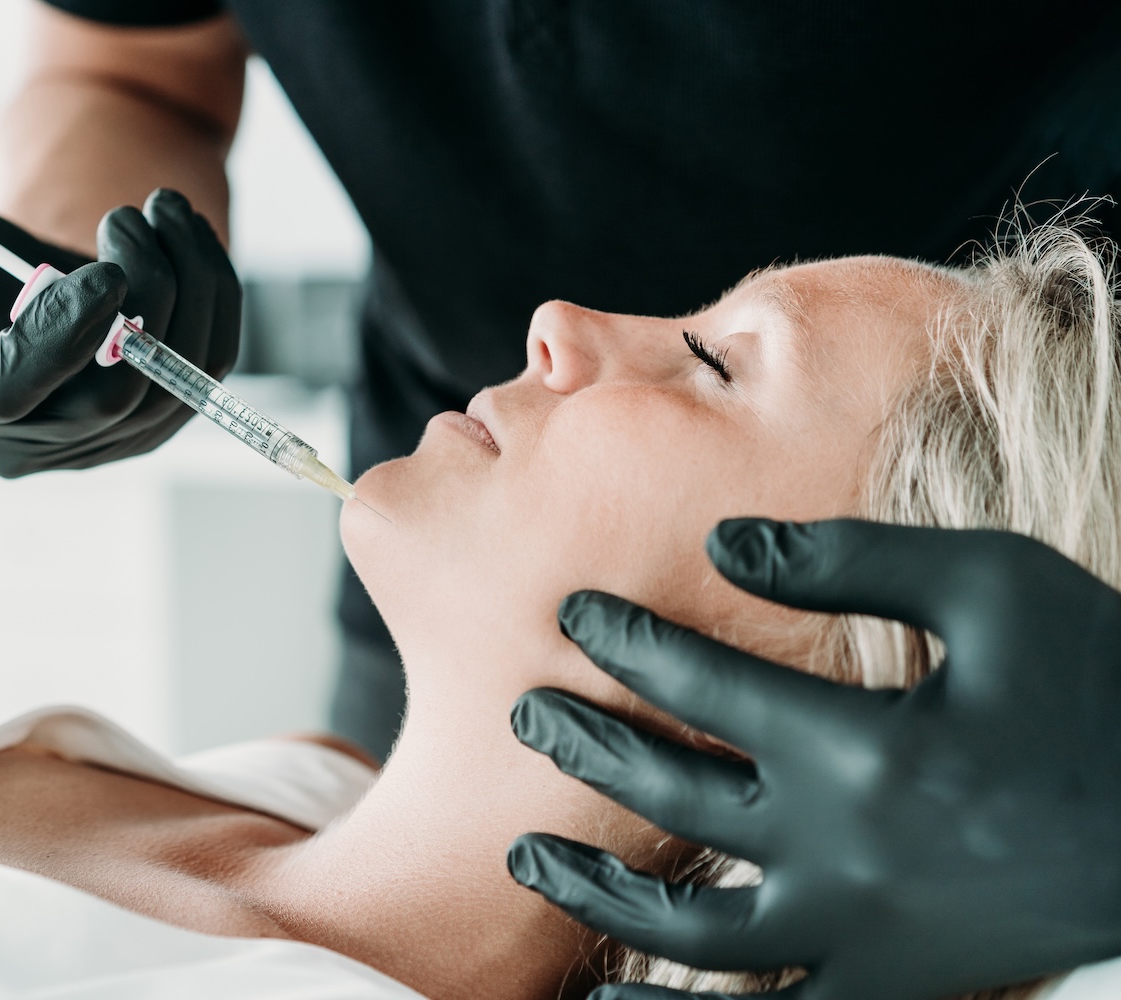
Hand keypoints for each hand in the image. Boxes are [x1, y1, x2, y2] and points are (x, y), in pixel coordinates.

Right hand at [0, 139, 240, 476]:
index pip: (11, 392)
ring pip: (175, 381)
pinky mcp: (153, 427)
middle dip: (142, 295)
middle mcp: (28, 445)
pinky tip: (188, 238)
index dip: (59, 335)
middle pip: (113, 393)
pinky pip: (205, 371)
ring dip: (187, 285)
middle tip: (127, 215)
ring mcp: (99, 446)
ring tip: (162, 210)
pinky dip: (212, 299)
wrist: (16, 313)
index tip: (105, 271)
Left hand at [506, 519, 1120, 998]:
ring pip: (690, 932)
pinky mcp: (890, 987)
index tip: (572, 614)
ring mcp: (861, 936)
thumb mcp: (993, 588)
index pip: (703, 687)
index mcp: (866, 749)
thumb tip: (722, 545)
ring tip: (528, 856)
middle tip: (528, 714)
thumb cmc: (1099, 683)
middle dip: (588, 746)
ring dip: (596, 891)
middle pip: (674, 797)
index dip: (625, 643)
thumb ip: (851, 562)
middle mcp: (846, 853)